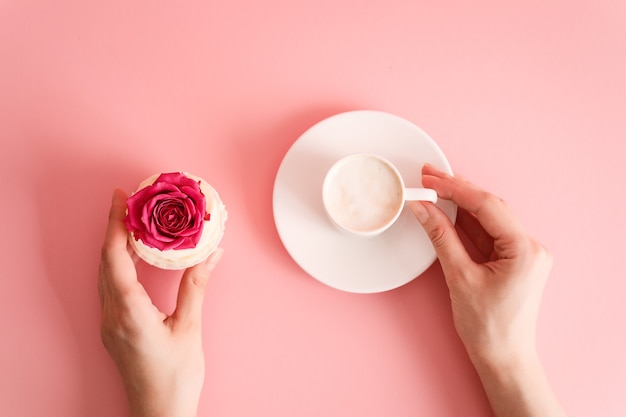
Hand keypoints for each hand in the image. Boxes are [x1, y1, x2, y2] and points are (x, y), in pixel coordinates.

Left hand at [99, 188, 222, 416]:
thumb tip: (211, 253)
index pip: (114, 257)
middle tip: (128, 202)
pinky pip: (110, 287)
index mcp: (128, 312)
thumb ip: (196, 287)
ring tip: (130, 223)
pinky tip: (132, 258)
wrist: (159, 413)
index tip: (121, 198)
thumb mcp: (189, 328)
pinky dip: (118, 265)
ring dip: (114, 246)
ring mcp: (110, 323)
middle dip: (113, 228)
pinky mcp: (115, 329)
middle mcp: (112, 315)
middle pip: (105, 261)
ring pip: (105, 274)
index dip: (115, 224)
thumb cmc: (175, 377)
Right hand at [410, 165, 565, 416]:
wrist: (503, 358)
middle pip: (489, 207)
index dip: (456, 188)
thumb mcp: (460, 278)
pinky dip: (466, 222)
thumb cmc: (488, 328)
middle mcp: (530, 246)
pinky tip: (447, 211)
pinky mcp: (512, 259)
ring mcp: (522, 253)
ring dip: (460, 204)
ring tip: (433, 188)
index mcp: (524, 249)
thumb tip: (423, 208)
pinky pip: (487, 232)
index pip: (487, 206)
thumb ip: (441, 237)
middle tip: (428, 177)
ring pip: (488, 217)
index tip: (431, 179)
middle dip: (457, 190)